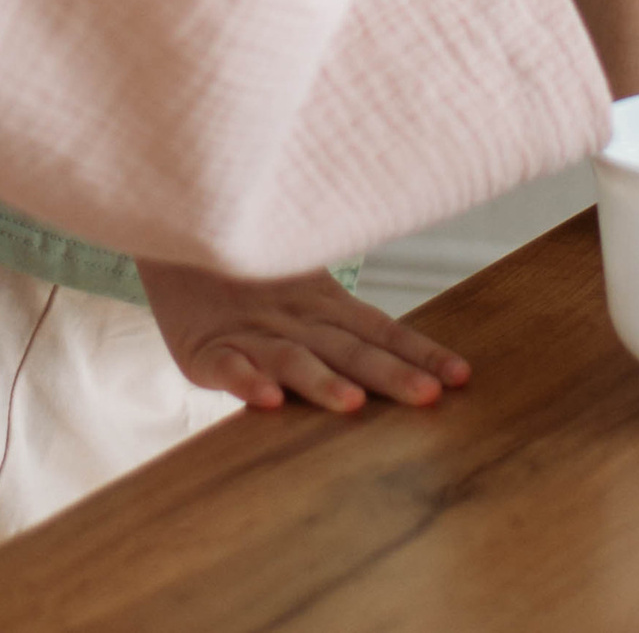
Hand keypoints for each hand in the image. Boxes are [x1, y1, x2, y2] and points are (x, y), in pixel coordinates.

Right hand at [136, 256, 469, 416]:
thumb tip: (406, 347)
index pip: (380, 331)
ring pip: (292, 358)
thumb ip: (343, 317)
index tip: (461, 377)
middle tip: (430, 396)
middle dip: (391, 375)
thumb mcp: (302, 287)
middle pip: (348, 349)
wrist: (176, 234)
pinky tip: (267, 400)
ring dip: (323, 382)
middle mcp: (294, 318)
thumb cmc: (248, 274)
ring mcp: (249, 332)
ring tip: (352, 405)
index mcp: (323, 305)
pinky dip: (246, 381)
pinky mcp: (203, 347)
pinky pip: (227, 365)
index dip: (419, 352)